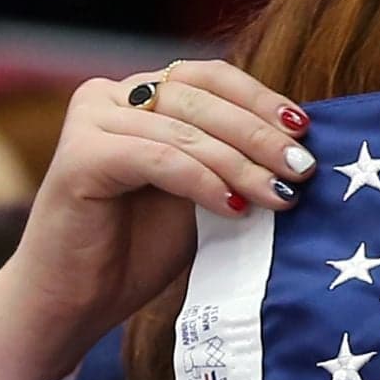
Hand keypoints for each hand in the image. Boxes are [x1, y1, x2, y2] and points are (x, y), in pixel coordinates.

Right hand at [0, 60, 312, 379]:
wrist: (74, 301)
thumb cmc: (138, 250)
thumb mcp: (200, 194)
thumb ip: (231, 161)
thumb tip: (300, 147)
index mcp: (141, 95)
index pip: (210, 77)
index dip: (260, 98)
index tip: (305, 130)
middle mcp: (110, 95)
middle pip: (200, 98)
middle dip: (259, 134)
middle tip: (303, 168)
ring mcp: (90, 120)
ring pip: (184, 129)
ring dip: (240, 163)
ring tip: (280, 195)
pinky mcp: (78, 156)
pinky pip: (158, 157)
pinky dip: (202, 181)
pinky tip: (235, 209)